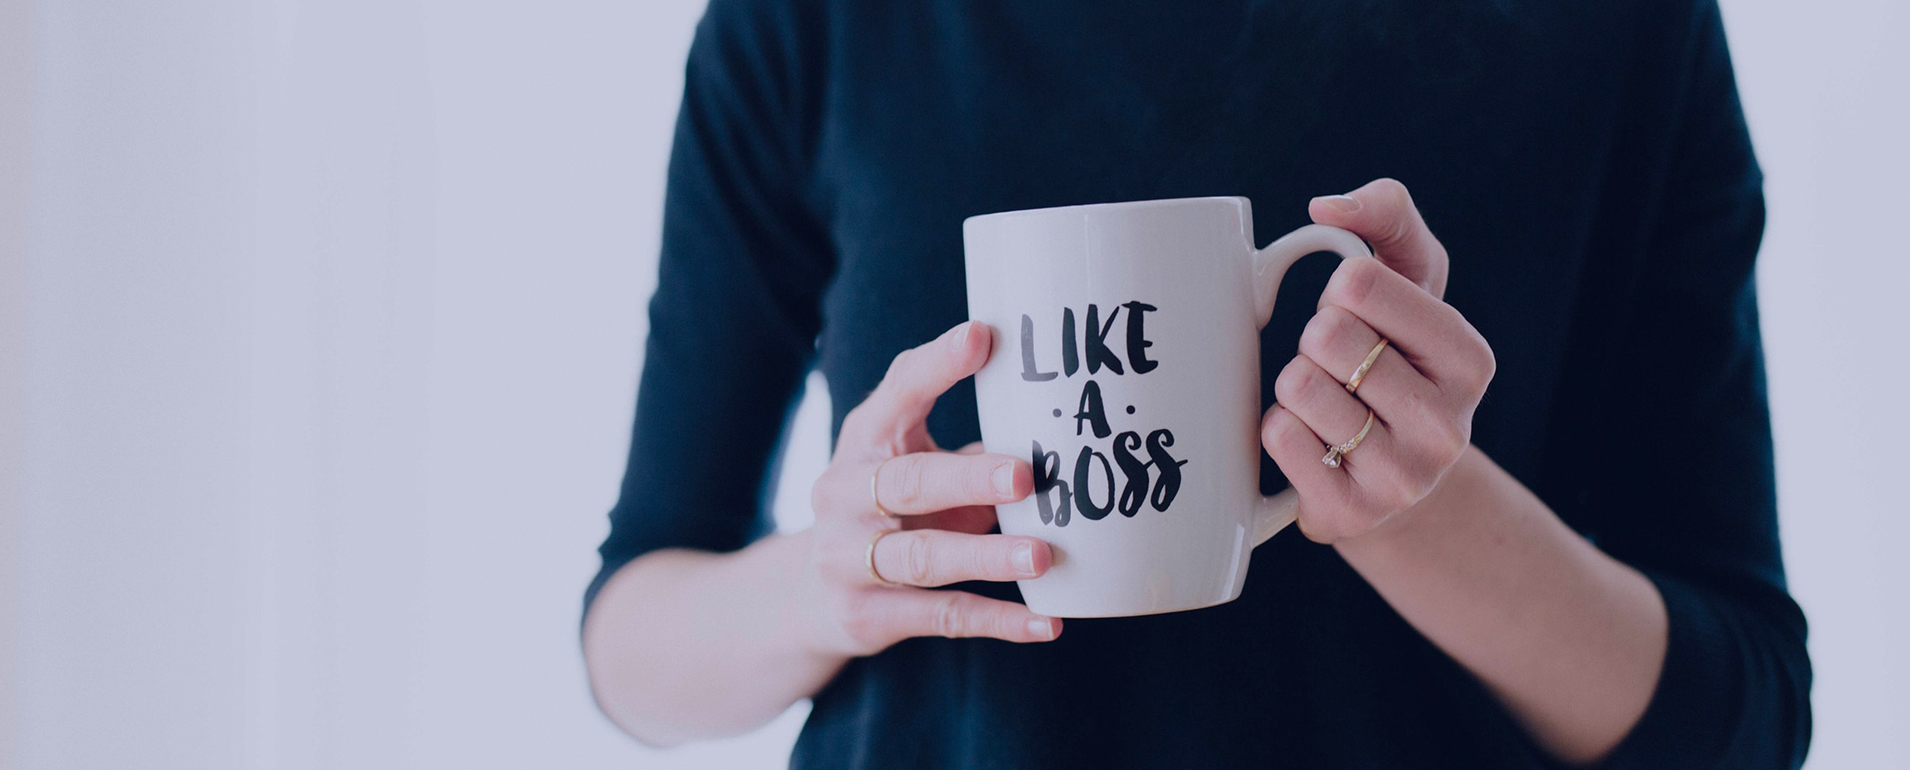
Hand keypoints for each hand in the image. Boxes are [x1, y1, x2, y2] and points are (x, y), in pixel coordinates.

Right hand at [803, 321, 1063, 655]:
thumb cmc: (891, 510)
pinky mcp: (866, 615)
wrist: (813, 595)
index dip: (938, 365)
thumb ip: (970, 445)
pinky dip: (998, 621)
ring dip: (986, 556)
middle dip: (968, 479)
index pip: (898, 392)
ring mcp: (847, 558)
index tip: (983, 337)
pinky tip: (1047, 623)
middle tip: (1025, 476)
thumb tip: (1063, 424)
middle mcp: (844, 494)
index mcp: (865, 439)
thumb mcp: (913, 462)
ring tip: (1042, 556)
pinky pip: (941, 617)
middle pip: (908, 482)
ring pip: (923, 558)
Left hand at [1261, 179, 1495, 542]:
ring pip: (1298, 387)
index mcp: (1469, 358)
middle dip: (1315, 341)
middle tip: (1339, 368)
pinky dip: (1277, 429)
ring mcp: (1403, 478)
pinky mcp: (1351, 514)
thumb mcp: (1409, 279)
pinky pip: (1278, 437)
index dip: (1339, 292)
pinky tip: (1312, 443)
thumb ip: (1387, 215)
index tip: (1358, 317)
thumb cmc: (1394, 358)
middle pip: (1325, 336)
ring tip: (1328, 406)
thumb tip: (1326, 207)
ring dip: (1295, 387)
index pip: (1358, 284)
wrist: (1391, 478)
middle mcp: (1449, 425)